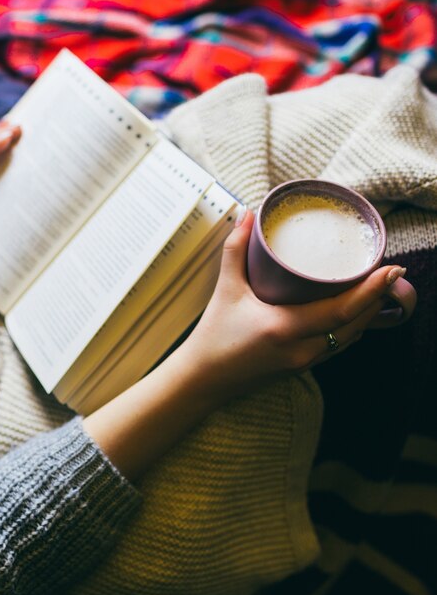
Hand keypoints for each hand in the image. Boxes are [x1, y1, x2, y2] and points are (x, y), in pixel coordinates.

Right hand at [175, 209, 404, 407]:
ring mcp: (303, 363)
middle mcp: (301, 349)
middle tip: (389, 272)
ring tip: (375, 289)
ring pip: (349, 338)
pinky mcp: (301, 368)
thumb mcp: (225, 290)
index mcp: (284, 328)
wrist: (203, 379)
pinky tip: (350, 312)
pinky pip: (336, 347)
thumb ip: (235, 250)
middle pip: (355, 324)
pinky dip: (349, 329)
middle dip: (377, 298)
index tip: (392, 269)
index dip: (372, 290)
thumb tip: (247, 215)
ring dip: (366, 315)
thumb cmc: (213, 336)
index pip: (342, 310)